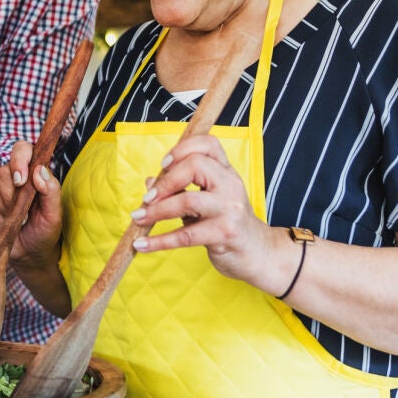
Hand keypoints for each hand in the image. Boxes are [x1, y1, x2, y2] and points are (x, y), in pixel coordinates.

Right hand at [0, 140, 62, 265]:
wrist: (31, 255)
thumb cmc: (46, 231)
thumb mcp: (55, 213)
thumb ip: (51, 190)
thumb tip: (40, 170)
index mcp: (35, 172)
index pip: (23, 149)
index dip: (19, 159)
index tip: (21, 180)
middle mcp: (17, 176)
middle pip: (4, 169)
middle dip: (12, 192)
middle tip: (23, 208)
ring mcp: (1, 189)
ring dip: (5, 204)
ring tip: (17, 216)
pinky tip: (6, 221)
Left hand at [130, 134, 276, 285]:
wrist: (258, 253)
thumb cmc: (226, 223)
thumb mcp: (207, 200)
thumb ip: (180, 188)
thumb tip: (150, 183)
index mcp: (226, 171)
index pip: (208, 144)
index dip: (182, 148)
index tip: (163, 164)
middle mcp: (231, 185)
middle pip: (195, 165)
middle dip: (165, 182)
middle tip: (147, 199)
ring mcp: (230, 209)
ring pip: (188, 200)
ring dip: (156, 211)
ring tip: (139, 218)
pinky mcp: (225, 234)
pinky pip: (186, 236)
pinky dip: (159, 241)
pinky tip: (142, 245)